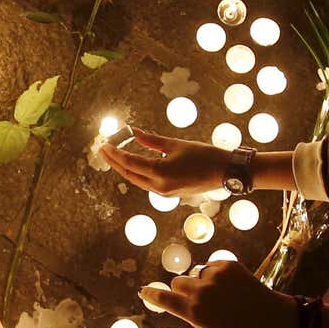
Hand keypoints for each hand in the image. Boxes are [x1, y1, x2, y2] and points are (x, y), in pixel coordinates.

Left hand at [99, 128, 228, 195]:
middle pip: (129, 174)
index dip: (115, 153)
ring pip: (137, 180)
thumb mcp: (175, 144)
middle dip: (114, 161)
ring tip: (113, 154)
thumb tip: (133, 133)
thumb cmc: (203, 155)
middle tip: (103, 149)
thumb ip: (151, 140)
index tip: (104, 143)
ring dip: (124, 167)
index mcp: (160, 173)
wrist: (225, 172)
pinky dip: (137, 172)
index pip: (130, 162)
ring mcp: (164, 193)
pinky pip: (146, 183)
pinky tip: (132, 162)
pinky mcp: (169, 194)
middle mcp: (159, 187)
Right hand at [140, 261, 296, 327]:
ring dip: (202, 281)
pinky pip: (211, 266)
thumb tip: (175, 300)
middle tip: (199, 299)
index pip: (164, 299)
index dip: (152, 295)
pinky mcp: (227, 264)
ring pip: (196, 273)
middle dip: (183, 289)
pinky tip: (232, 286)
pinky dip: (217, 274)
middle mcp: (201, 292)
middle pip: (178, 282)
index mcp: (195, 312)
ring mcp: (214, 276)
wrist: (270, 317)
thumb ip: (189, 313)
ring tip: (222, 294)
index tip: (144, 291)